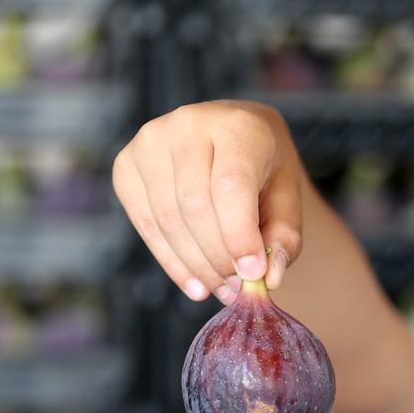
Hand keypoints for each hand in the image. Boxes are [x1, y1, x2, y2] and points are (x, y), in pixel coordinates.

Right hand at [112, 101, 303, 302]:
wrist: (232, 141)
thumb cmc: (264, 172)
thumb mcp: (287, 198)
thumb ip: (284, 237)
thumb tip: (270, 277)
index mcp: (238, 124)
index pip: (230, 184)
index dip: (239, 235)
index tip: (253, 275)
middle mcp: (189, 123)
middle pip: (195, 205)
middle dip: (218, 257)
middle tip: (238, 289)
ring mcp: (151, 141)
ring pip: (168, 219)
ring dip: (196, 266)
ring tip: (221, 289)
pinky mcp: (126, 165)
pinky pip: (146, 224)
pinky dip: (172, 263)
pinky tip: (196, 285)